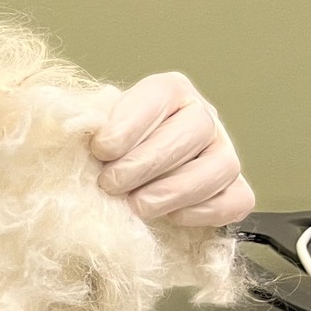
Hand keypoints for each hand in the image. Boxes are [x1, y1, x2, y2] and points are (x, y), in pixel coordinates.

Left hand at [91, 72, 253, 226]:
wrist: (119, 185)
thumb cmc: (103, 153)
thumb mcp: (90, 130)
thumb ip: (85, 122)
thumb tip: (74, 122)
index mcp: (169, 91)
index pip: (161, 95)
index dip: (130, 124)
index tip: (100, 149)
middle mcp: (203, 117)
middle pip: (193, 130)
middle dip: (146, 162)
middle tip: (111, 184)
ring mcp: (223, 153)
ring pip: (221, 166)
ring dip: (174, 191)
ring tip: (137, 206)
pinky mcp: (234, 190)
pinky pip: (236, 200)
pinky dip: (205, 212)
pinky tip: (170, 218)